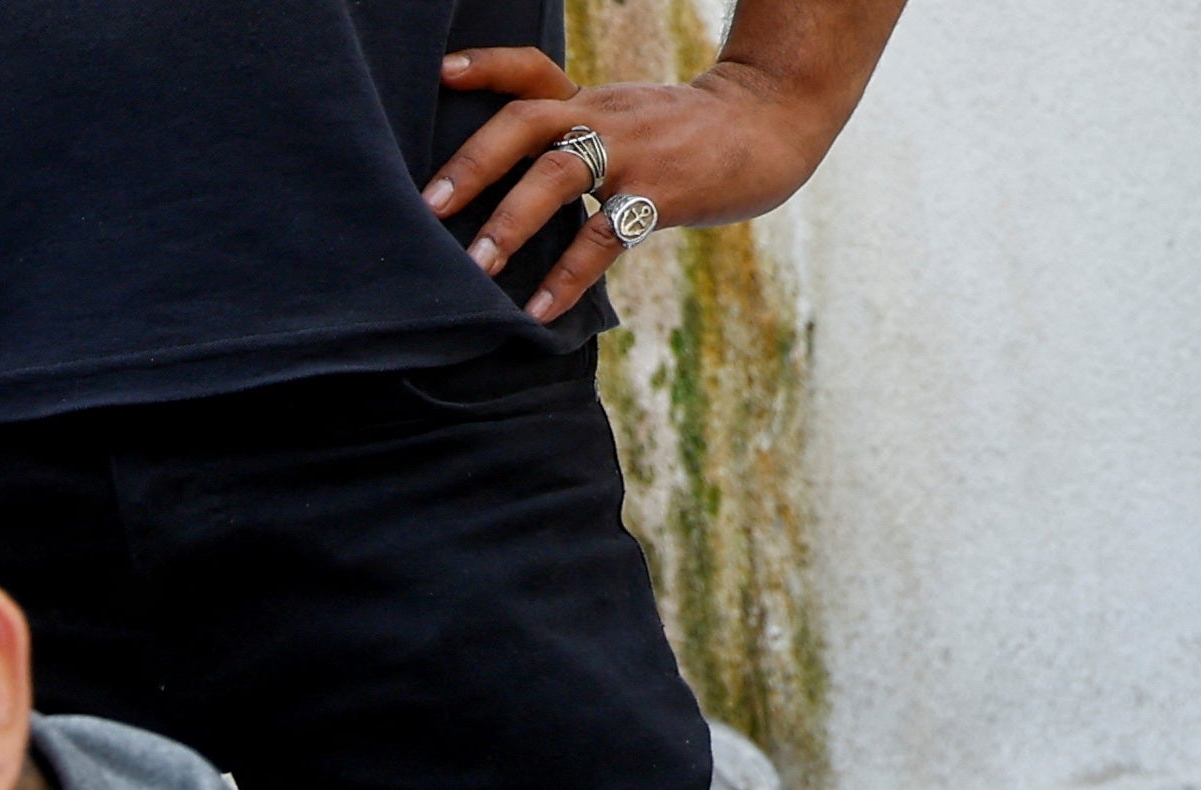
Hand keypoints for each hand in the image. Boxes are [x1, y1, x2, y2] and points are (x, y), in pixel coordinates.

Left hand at [432, 46, 844, 320]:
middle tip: (428, 206)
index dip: (484, 67)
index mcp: (587, 100)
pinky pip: (604, 237)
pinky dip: (567, 276)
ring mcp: (631, 152)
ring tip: (474, 267)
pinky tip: (537, 311)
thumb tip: (498, 181)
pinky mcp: (661, 193)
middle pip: (525, 122)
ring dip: (511, 221)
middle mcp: (601, 118)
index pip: (529, 71)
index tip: (440, 74)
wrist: (772, 122)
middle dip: (473, 164)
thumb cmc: (684, 131)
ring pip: (558, 175)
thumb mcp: (622, 116)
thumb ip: (570, 134)